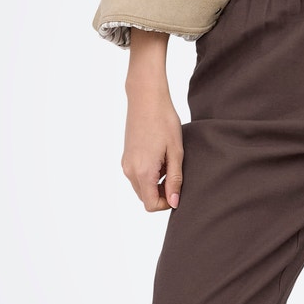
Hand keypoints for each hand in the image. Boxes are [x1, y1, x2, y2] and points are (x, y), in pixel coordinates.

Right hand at [122, 36, 183, 210]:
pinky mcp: (125, 156)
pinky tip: (159, 156)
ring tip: (168, 161)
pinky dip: (149, 173)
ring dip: (156, 183)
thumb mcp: (176, 152)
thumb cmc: (164, 121)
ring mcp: (125, 163)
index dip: (167, 202)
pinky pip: (137, 175)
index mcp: (142, 172)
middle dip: (161, 193)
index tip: (178, 187)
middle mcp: (130, 171)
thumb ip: (174, 180)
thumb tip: (174, 202)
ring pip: (141, 187)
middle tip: (176, 174)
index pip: (151, 205)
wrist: (146, 98)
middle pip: (145, 198)